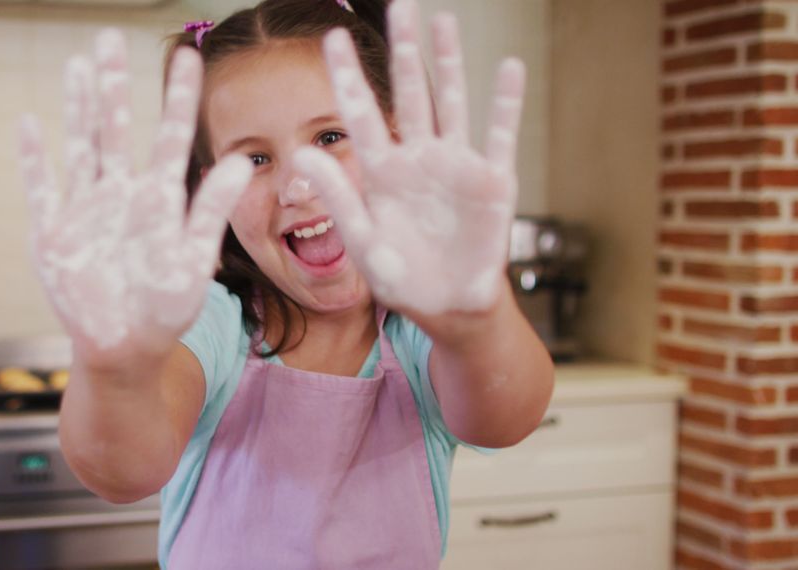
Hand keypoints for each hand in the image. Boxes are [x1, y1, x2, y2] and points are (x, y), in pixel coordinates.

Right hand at [18, 30, 251, 363]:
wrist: (124, 348)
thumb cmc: (166, 308)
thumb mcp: (194, 259)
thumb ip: (211, 210)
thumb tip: (245, 162)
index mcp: (159, 198)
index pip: (171, 135)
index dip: (179, 97)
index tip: (189, 56)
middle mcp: (121, 195)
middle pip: (116, 127)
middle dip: (114, 83)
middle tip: (111, 37)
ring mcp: (85, 210)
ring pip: (80, 146)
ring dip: (77, 107)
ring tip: (78, 64)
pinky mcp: (53, 233)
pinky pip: (41, 188)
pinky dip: (34, 158)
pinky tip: (29, 123)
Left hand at [294, 0, 524, 317]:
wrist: (449, 308)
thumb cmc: (402, 279)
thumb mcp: (363, 242)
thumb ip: (337, 197)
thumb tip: (300, 155)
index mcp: (380, 173)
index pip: (359, 114)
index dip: (347, 75)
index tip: (330, 37)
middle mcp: (417, 159)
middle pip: (409, 92)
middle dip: (403, 48)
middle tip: (400, 3)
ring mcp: (455, 166)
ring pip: (451, 102)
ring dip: (449, 62)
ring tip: (443, 20)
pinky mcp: (492, 181)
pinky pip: (500, 134)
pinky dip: (505, 103)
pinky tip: (508, 68)